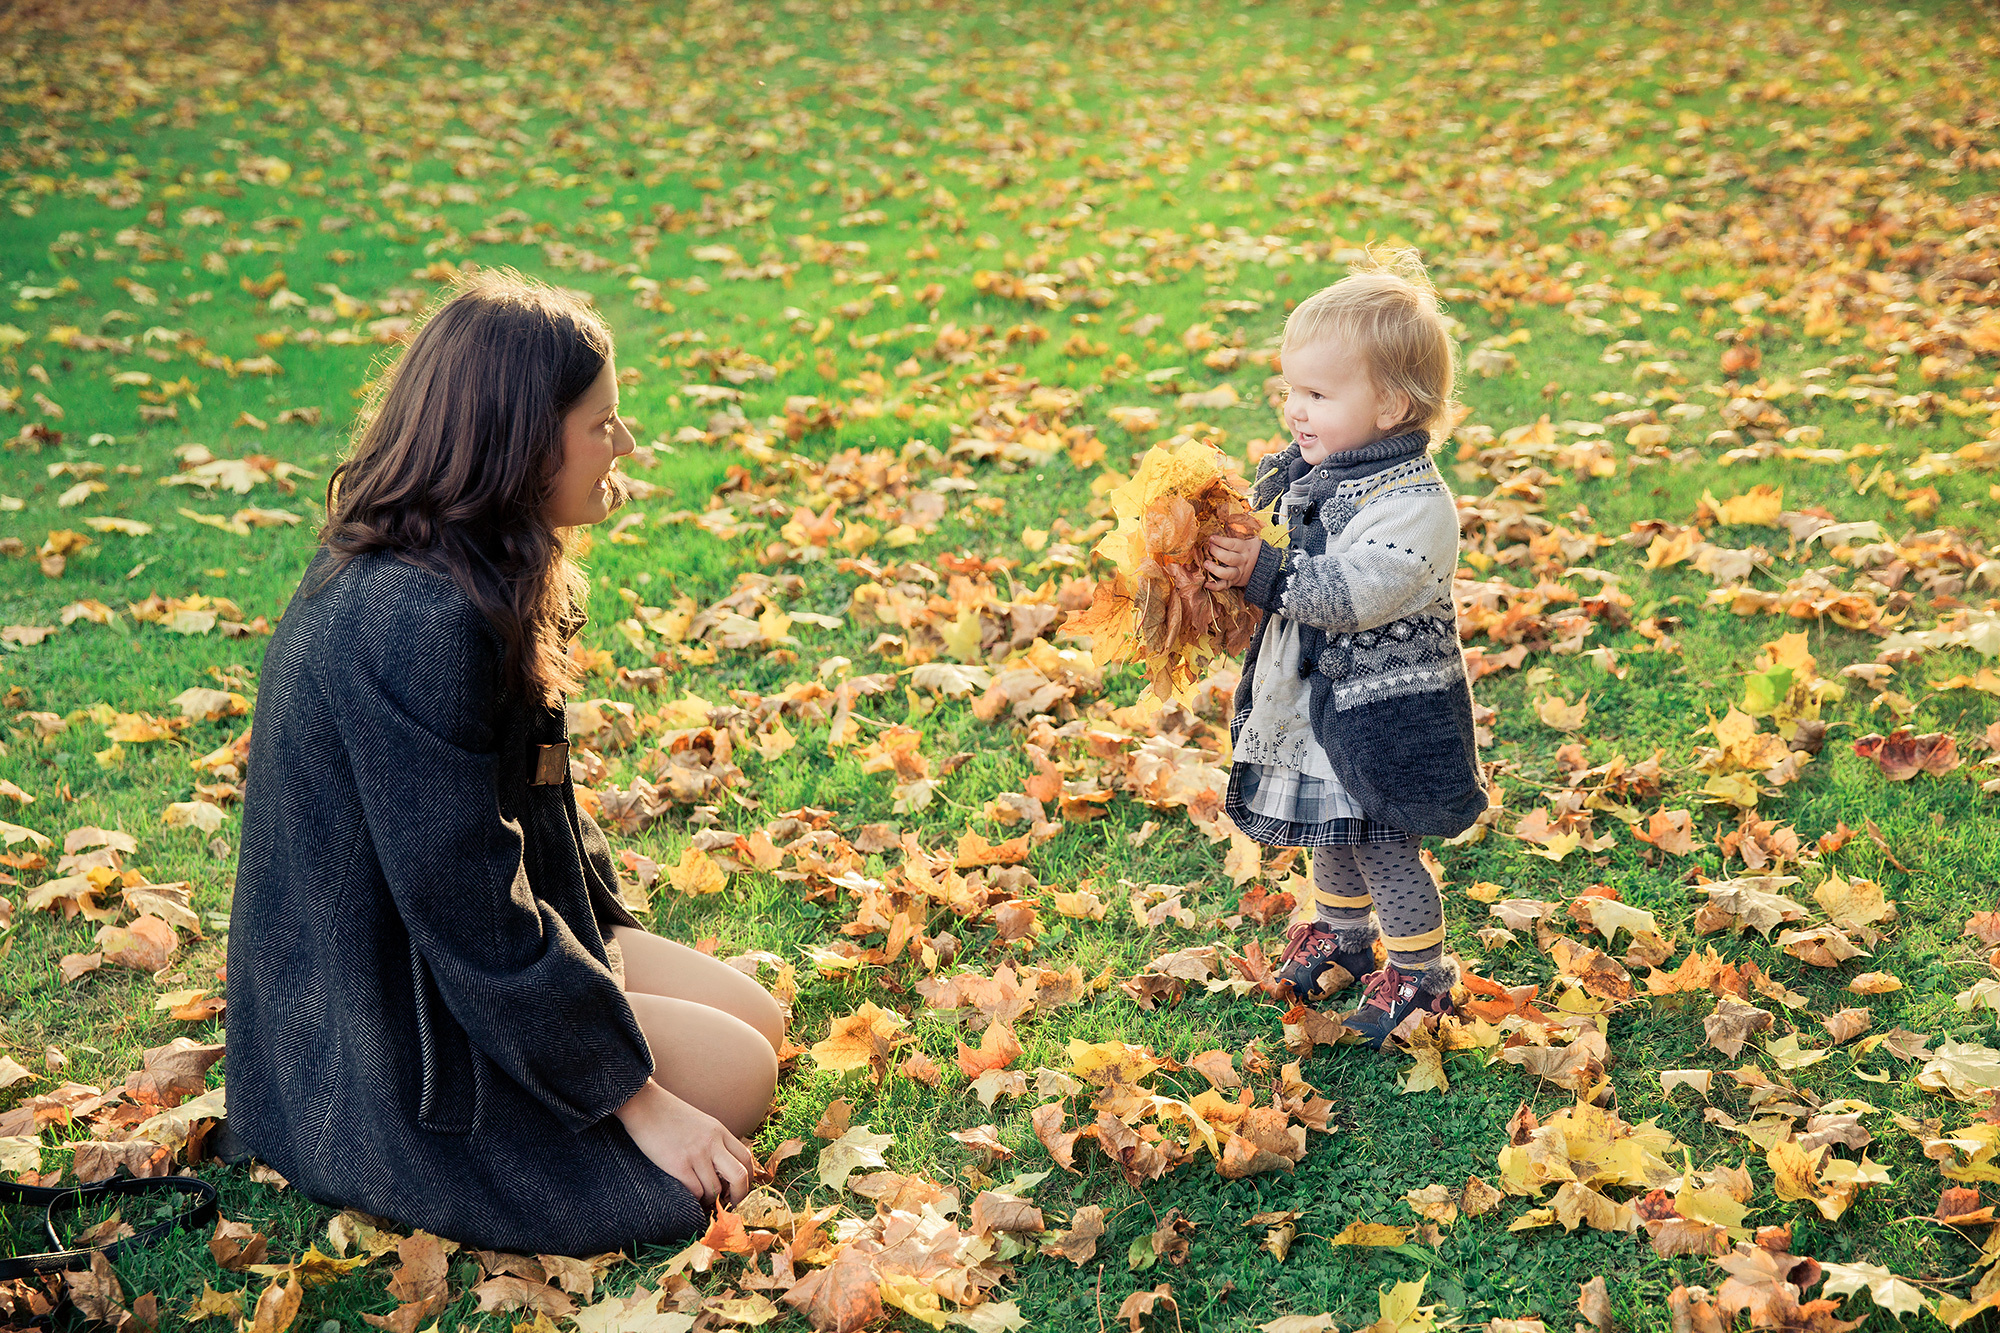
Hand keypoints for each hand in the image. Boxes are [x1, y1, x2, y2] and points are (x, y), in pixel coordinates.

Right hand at [615, 1080, 753, 1206]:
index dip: (748, 1179)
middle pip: (740, 1176)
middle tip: (730, 1205)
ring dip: (712, 1200)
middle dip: (739, 1196)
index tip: (740, 1189)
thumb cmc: (668, 1114)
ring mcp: (696, 1153)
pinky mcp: (678, 1164)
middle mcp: (712, 1142)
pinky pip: (695, 1191)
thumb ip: (714, 1140)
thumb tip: (722, 1167)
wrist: (644, 1104)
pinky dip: (695, 1199)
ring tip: (704, 1200)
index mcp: (719, 1131)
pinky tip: (689, 1197)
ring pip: (716, 1189)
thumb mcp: (701, 1122)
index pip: (746, 1158)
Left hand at [1203, 533, 1261, 590]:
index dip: (1221, 541)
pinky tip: (1206, 584)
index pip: (1233, 545)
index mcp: (1246, 549)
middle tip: (1209, 548)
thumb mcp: (1251, 541)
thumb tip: (1225, 525)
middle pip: (1229, 558)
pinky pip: (1224, 586)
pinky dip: (1215, 587)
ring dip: (1214, 569)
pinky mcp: (1234, 582)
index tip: (1211, 538)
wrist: (1266, 568)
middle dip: (1216, 552)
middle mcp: (1242, 561)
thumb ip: (1239, 536)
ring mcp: (1238, 573)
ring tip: (1206, 563)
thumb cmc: (1253, 551)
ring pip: (1226, 573)